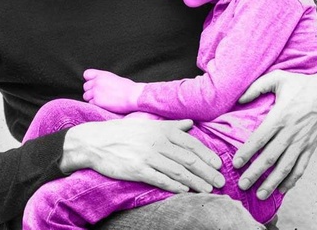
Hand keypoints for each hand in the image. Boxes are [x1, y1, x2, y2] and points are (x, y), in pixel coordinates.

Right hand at [61, 118, 224, 193]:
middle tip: (220, 181)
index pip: (190, 143)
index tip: (217, 164)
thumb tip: (190, 123)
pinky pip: (161, 180)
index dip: (206, 155)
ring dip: (196, 182)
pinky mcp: (138, 170)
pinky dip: (175, 186)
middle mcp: (157, 142)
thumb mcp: (147, 124)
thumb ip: (170, 125)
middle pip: (188, 159)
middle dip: (207, 171)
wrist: (96, 141)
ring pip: (178, 171)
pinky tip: (185, 192)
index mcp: (161, 129)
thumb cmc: (123, 132)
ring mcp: (148, 156)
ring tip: (208, 189)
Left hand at [83, 69, 144, 113]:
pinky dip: (96, 105)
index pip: (86, 74)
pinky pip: (91, 104)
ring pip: (86, 96)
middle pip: (85, 86)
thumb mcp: (114, 78)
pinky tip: (105, 104)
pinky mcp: (97, 101)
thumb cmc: (128, 88)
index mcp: (102, 74)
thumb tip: (98, 84)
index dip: (89, 80)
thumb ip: (104, 80)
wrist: (133, 96)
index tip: (95, 84)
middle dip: (91, 91)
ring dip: (92, 99)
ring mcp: (96, 92)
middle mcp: (97, 82)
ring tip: (103, 100)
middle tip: (100, 94)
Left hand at [233, 68, 316, 199]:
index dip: (247, 153)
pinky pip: (301, 167)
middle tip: (243, 185)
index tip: (236, 163)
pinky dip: (292, 180)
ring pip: (285, 167)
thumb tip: (239, 98)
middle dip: (255, 173)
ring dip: (273, 182)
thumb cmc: (302, 84)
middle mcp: (290, 133)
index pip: (259, 139)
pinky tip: (283, 189)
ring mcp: (301, 142)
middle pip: (270, 157)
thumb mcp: (277, 78)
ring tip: (260, 194)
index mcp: (280, 117)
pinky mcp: (310, 147)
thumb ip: (256, 87)